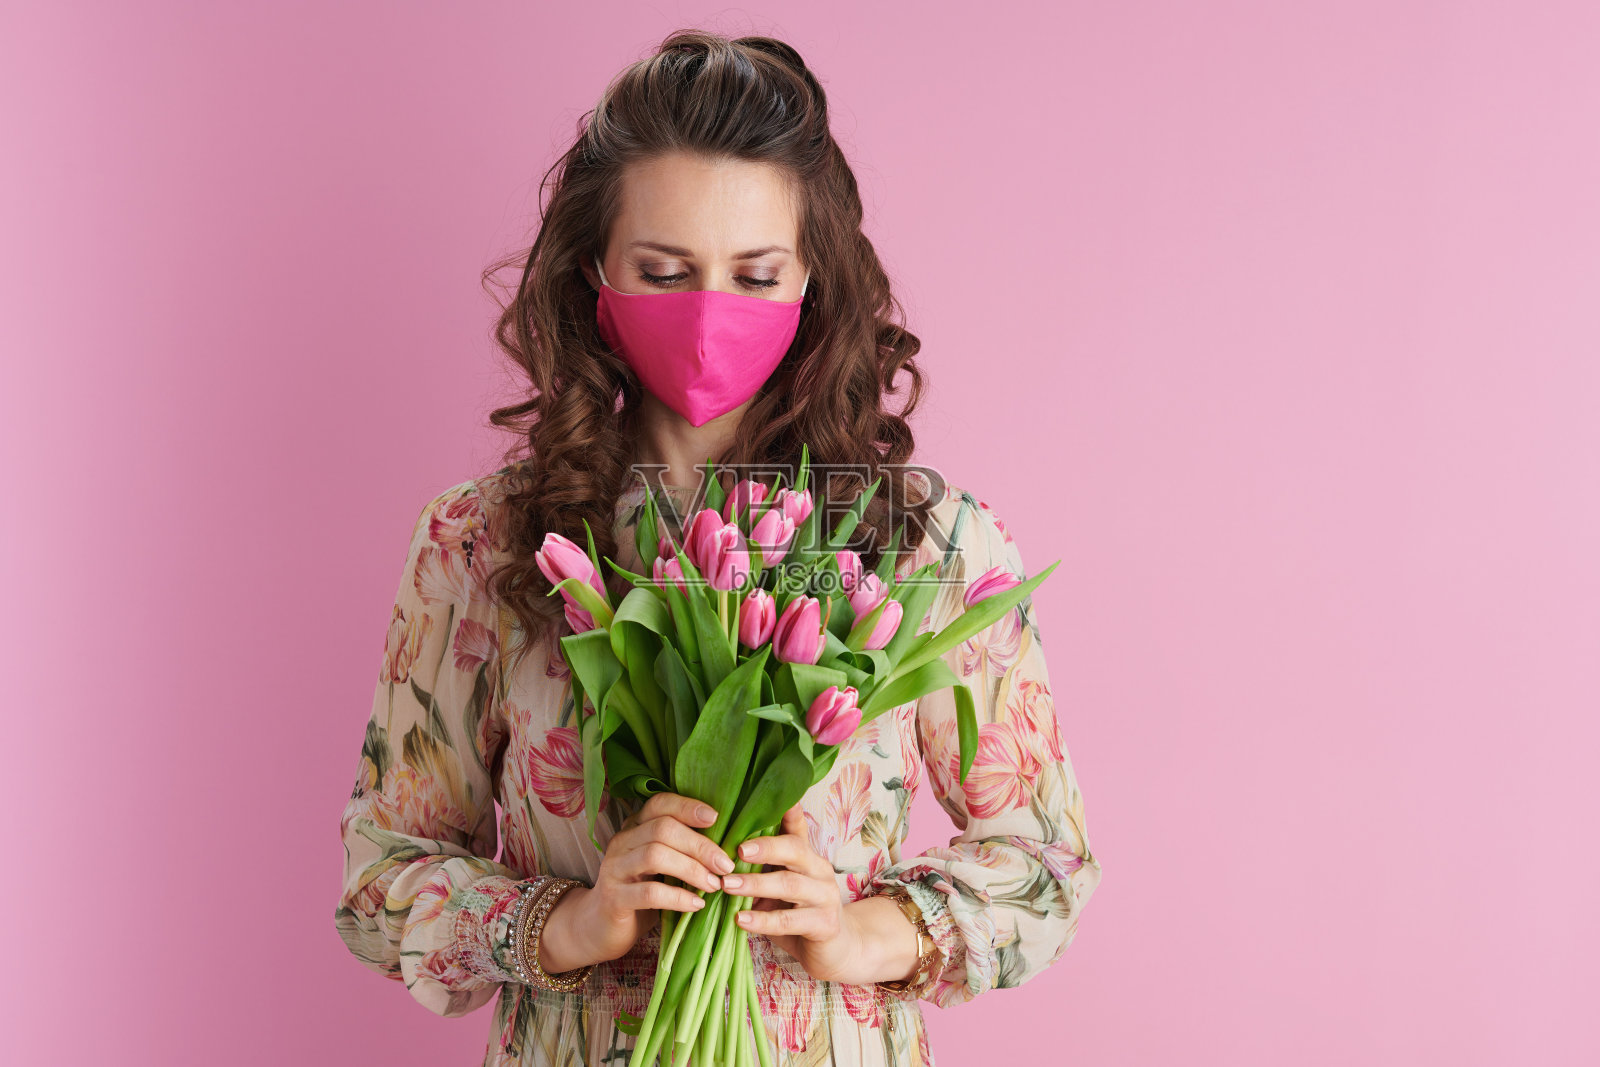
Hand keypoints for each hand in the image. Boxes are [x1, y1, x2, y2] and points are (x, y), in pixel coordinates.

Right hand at [539, 792, 736, 970]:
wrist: (600, 926)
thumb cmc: (641, 891)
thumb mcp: (661, 866)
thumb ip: (682, 850)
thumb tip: (728, 844)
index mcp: (635, 827)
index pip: (660, 804)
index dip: (688, 807)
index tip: (716, 818)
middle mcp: (622, 842)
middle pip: (663, 829)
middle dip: (699, 845)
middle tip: (726, 865)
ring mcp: (615, 869)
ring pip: (655, 855)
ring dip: (691, 869)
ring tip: (714, 884)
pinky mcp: (614, 898)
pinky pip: (649, 892)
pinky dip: (678, 897)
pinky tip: (697, 904)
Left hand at [723, 803, 868, 983]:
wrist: (836, 950)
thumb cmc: (798, 914)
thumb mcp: (780, 888)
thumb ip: (761, 871)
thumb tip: (720, 856)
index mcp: (807, 856)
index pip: (797, 828)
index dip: (787, 811)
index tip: (771, 794)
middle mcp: (819, 870)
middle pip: (794, 850)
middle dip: (765, 848)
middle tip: (737, 850)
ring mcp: (825, 896)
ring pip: (789, 885)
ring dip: (756, 884)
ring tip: (728, 885)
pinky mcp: (825, 924)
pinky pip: (788, 920)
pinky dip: (762, 920)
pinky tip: (740, 919)